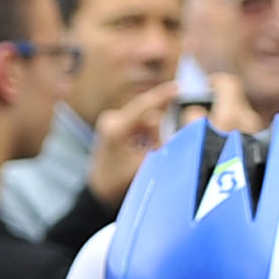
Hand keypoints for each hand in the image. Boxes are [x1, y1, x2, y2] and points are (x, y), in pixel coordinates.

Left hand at [84, 82, 180, 207]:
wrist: (100, 190)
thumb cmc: (119, 181)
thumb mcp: (145, 164)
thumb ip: (158, 141)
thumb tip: (162, 120)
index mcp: (116, 128)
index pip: (144, 107)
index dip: (163, 96)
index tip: (178, 87)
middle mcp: (111, 119)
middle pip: (148, 117)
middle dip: (156, 134)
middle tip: (148, 155)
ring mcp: (110, 120)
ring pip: (145, 121)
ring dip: (150, 137)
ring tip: (139, 157)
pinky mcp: (113, 124)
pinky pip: (138, 125)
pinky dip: (144, 137)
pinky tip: (136, 151)